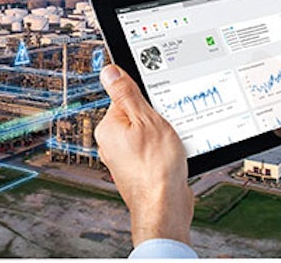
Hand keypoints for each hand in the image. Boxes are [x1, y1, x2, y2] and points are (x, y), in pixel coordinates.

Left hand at [94, 64, 192, 245]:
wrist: (165, 208)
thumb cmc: (157, 168)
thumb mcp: (146, 120)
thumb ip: (127, 94)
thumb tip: (109, 70)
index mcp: (108, 127)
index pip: (124, 97)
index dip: (146, 99)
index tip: (158, 105)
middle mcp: (111, 143)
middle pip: (136, 115)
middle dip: (155, 118)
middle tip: (167, 128)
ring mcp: (123, 159)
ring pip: (146, 134)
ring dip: (162, 135)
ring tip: (171, 146)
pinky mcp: (137, 171)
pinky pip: (151, 151)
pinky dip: (164, 151)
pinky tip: (173, 157)